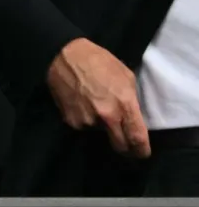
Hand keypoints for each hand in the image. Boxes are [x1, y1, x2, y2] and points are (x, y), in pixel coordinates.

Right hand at [47, 38, 150, 157]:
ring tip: (95, 108)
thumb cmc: (99, 61)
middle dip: (125, 147)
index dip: (142, 150)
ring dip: (101, 127)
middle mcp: (107, 117)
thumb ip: (131, 100)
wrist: (63, 55)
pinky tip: (82, 104)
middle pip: (121, 145)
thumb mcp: (126, 77)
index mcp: (125, 104)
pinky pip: (83, 126)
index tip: (142, 152)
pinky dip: (85, 120)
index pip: (137, 138)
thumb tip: (132, 117)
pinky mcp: (71, 120)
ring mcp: (87, 120)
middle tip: (125, 142)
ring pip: (100, 134)